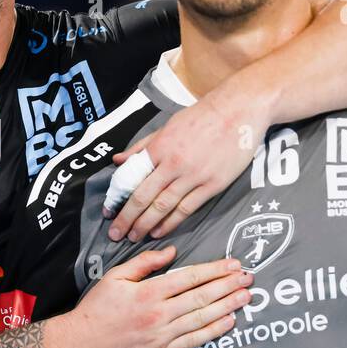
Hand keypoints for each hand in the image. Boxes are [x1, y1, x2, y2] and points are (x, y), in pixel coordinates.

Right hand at [45, 248, 252, 347]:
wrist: (80, 345)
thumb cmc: (96, 309)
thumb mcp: (114, 277)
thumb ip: (144, 263)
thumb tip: (172, 252)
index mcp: (147, 292)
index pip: (189, 278)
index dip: (214, 270)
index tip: (233, 264)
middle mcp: (158, 314)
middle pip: (202, 297)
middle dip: (228, 286)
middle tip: (249, 278)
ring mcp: (162, 336)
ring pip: (202, 318)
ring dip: (228, 307)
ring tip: (246, 297)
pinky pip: (194, 342)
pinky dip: (214, 331)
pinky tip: (229, 322)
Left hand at [105, 90, 266, 242]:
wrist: (238, 110)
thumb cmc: (201, 116)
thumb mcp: (167, 125)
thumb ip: (142, 146)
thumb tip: (118, 160)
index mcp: (160, 146)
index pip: (133, 178)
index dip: (119, 198)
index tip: (109, 213)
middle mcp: (173, 162)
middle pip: (144, 196)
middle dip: (127, 218)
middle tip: (116, 234)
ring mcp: (194, 175)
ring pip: (164, 206)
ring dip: (146, 224)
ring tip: (134, 237)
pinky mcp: (213, 184)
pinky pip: (187, 208)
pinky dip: (171, 222)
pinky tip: (159, 231)